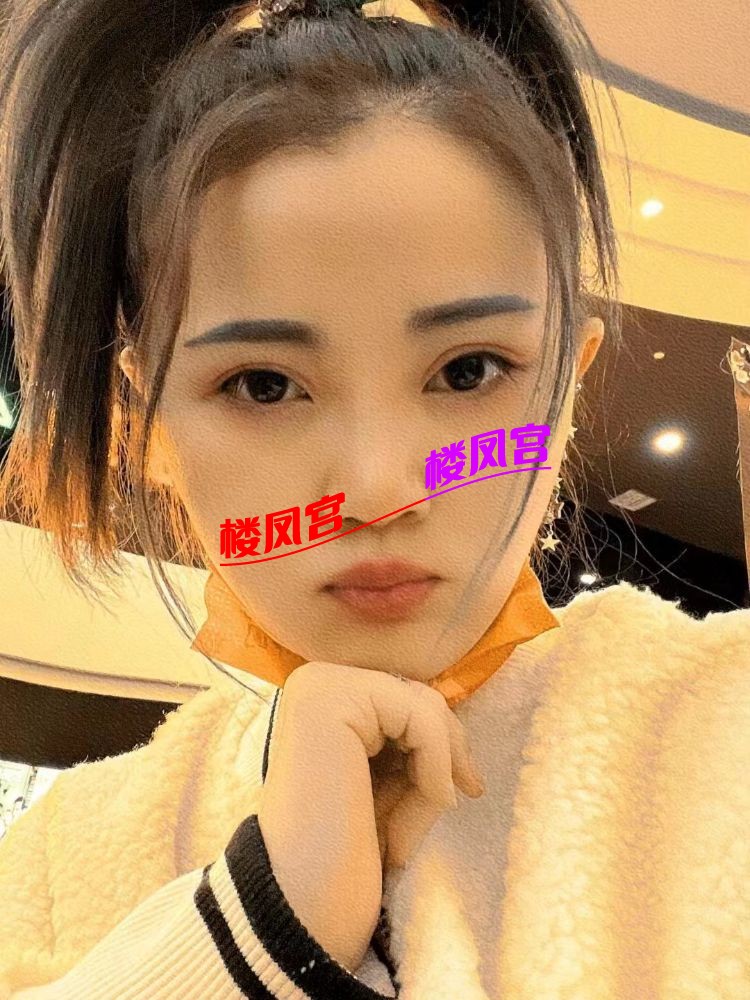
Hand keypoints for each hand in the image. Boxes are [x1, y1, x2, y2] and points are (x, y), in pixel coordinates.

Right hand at [257, 660, 484, 972]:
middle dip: (445, 754)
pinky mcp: (330, 702)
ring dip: (439, 768)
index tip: (465, 788)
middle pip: (419, 697)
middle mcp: (316, 680)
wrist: (304, 901)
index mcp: (325, 698)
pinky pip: (420, 718)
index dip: (443, 743)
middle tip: (449, 804)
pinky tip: (433, 802)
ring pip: (424, 707)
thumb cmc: (347, 848)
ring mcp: (320, 686)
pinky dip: (438, 765)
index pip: (406, 698)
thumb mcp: (390, 781)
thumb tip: (455, 724)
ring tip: (414, 825)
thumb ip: (416, 740)